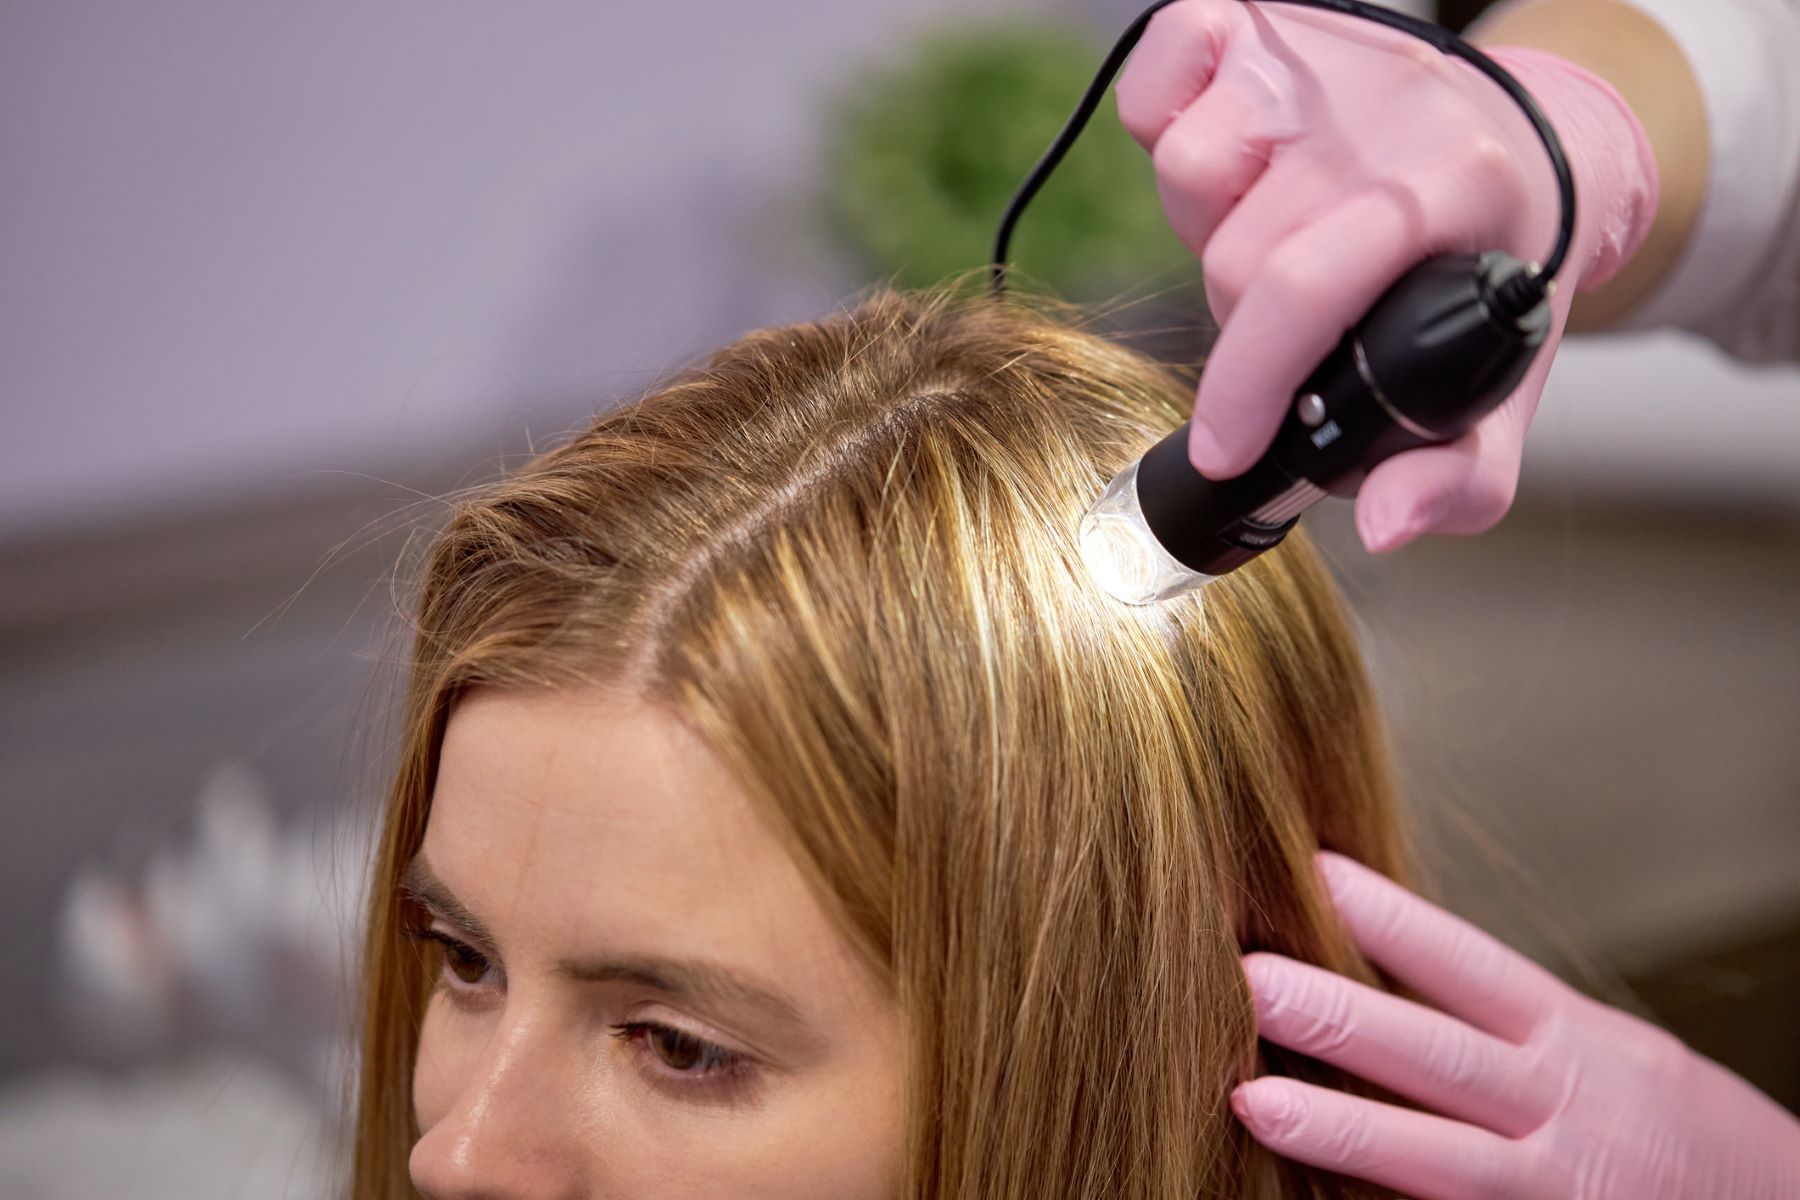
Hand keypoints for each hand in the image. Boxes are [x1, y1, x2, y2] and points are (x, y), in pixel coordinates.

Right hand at [1115, 0, 1658, 551]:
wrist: (1532, 136)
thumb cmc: (1500, 257)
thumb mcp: (1507, 378)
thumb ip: (1460, 476)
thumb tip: (1384, 524)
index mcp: (1453, 186)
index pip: (1304, 289)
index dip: (1246, 385)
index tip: (1225, 449)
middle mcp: (1381, 105)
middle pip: (1232, 253)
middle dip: (1242, 330)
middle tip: (1287, 337)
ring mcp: (1314, 53)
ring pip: (1188, 173)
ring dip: (1206, 233)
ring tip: (1265, 242)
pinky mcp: (1263, 16)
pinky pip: (1160, 70)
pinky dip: (1162, 121)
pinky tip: (1226, 163)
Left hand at [1233, 851, 1799, 1198]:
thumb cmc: (1677, 1135)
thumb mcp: (1609, 1054)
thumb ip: (1513, 1025)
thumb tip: (1385, 971)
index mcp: (1577, 1042)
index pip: (1471, 966)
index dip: (1392, 920)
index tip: (1312, 870)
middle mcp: (1570, 1110)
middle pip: (1441, 1056)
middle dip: (1339, 1015)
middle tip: (1245, 976)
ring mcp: (1563, 1193)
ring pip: (1441, 1159)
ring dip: (1342, 1128)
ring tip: (1250, 1101)